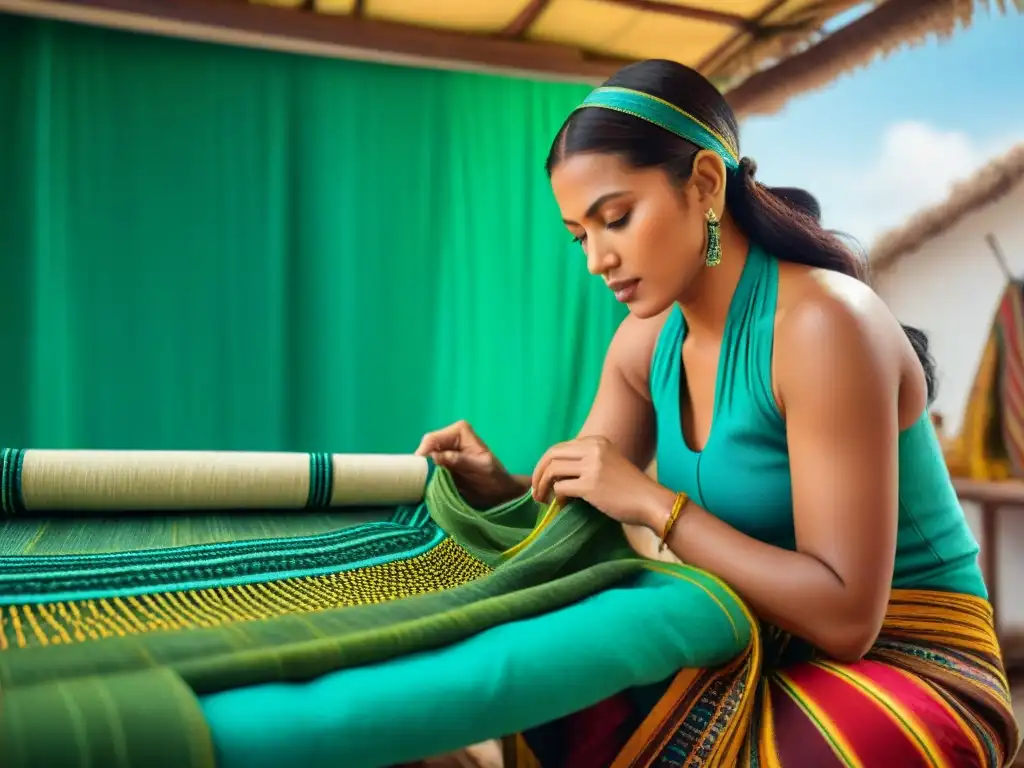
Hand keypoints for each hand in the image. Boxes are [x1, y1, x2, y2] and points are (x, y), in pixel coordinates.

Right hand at [415, 420, 524, 508]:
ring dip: (423, 468)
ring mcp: (445, 450)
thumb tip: (436, 456)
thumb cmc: (496, 476)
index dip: (424, 451)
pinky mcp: (443, 463)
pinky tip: (427, 482)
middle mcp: (451, 437)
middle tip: (420, 477)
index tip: (420, 467)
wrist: (500, 491)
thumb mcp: (482, 467)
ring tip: (424, 481)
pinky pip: (428, 466)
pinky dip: (426, 473)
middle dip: (422, 460)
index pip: (434, 438)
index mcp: (460, 431)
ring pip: (425, 456)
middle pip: (426, 446)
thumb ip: (460, 460)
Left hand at [531, 436, 664, 527]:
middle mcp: (593, 449)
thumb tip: (556, 473)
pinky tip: (561, 506)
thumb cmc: (630, 488)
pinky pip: (561, 488)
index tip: (543, 479)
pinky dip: (556, 498)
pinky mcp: (591, 485)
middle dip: (538, 472)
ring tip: (542, 499)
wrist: (650, 501)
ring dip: (542, 486)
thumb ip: (586, 461)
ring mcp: (592, 466)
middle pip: (551, 455)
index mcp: (596, 440)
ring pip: (552, 470)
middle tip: (536, 490)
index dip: (546, 463)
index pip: (560, 447)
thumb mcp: (608, 463)